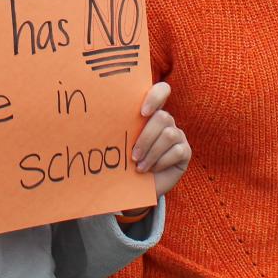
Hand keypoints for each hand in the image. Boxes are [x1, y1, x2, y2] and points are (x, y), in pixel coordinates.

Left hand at [120, 82, 188, 215]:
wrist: (135, 186)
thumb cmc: (123, 160)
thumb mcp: (119, 142)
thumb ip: (116, 127)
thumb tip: (93, 114)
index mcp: (149, 112)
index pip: (161, 91)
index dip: (156, 96)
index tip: (142, 112)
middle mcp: (165, 120)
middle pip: (162, 117)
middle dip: (145, 138)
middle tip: (133, 155)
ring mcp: (177, 135)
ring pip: (168, 134)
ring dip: (151, 152)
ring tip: (139, 166)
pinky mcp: (185, 151)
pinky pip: (177, 151)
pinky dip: (161, 162)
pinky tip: (151, 170)